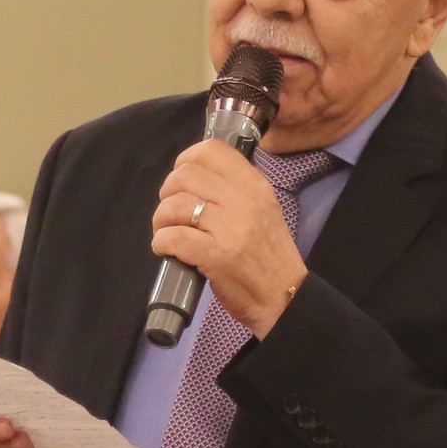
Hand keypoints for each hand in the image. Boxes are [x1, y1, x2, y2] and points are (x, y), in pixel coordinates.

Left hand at [154, 142, 307, 339]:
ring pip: (175, 205)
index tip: (182, 182)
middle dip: (168, 193)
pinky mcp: (216, 256)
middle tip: (173, 213)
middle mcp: (244, 201)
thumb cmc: (269, 255)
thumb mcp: (263, 209)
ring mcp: (230, 228)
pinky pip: (173, 237)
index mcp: (255, 186)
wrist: (285, 297)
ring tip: (168, 232)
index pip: (212, 150)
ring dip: (161, 220)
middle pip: (185, 175)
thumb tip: (194, 175)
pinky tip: (166, 249)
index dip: (186, 160)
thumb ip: (234, 189)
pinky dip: (161, 242)